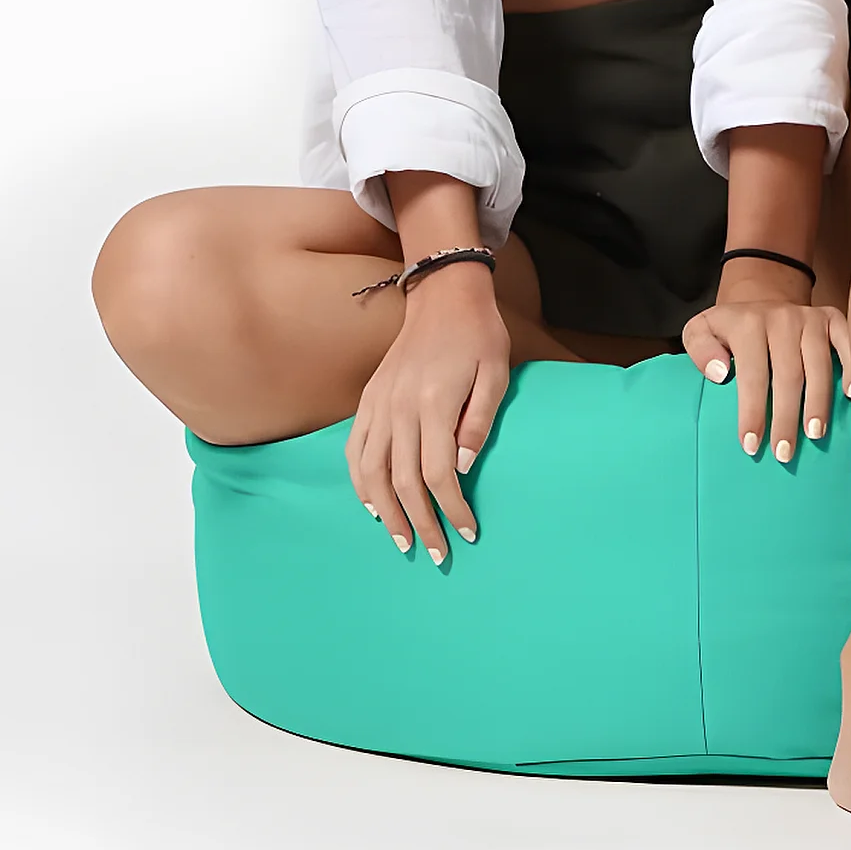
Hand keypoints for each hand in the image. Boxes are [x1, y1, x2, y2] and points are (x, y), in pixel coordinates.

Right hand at [345, 269, 506, 562]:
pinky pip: (354, 449)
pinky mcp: (368, 399)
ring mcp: (379, 403)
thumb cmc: (479, 335)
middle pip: (403, 482)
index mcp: (434, 402)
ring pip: (370, 472)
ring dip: (385, 512)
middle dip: (420, 523)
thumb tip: (463, 470)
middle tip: (435, 554)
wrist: (444, 294)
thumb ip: (479, 423)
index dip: (452, 510)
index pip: (439, 474)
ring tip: (401, 539)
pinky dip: (359, 482)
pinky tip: (372, 505)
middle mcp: (399, 407)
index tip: (468, 534)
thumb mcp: (496, 374)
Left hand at [682, 288, 850, 463]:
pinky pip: (848, 341)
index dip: (753, 411)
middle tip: (784, 454)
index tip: (751, 445)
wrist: (763, 295)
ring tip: (815, 434)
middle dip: (787, 418)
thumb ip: (699, 348)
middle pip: (788, 374)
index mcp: (748, 323)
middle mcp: (782, 317)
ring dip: (818, 402)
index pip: (752, 374)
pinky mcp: (832, 318)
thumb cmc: (731, 328)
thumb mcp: (701, 329)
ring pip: (818, 364)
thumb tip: (720, 373)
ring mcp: (810, 317)